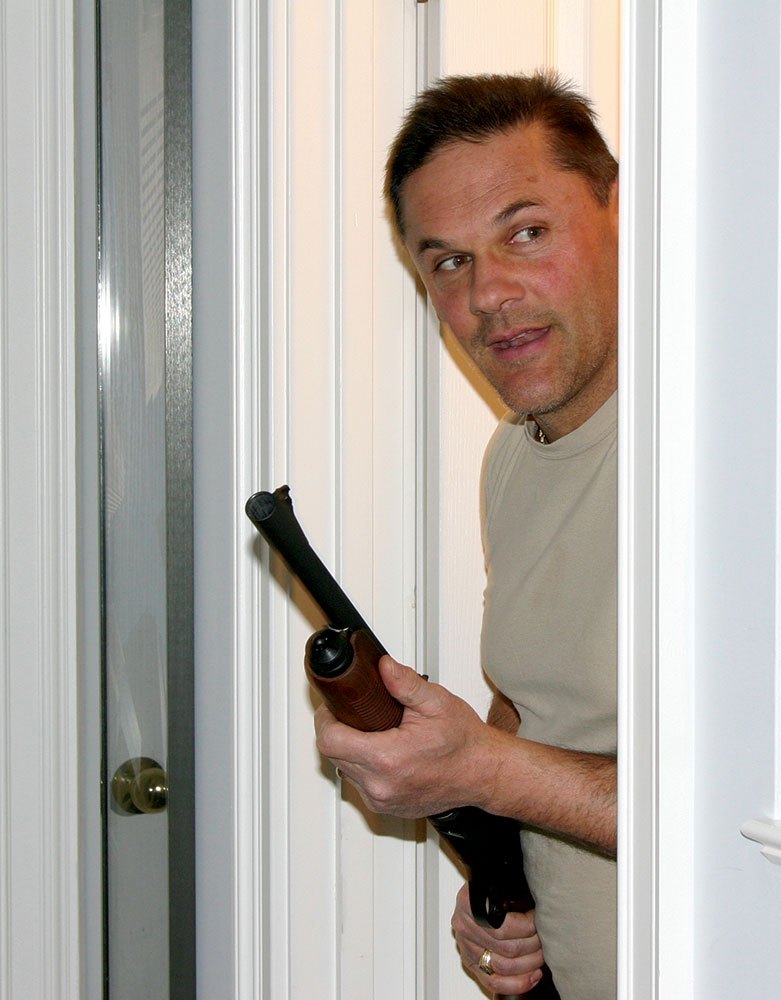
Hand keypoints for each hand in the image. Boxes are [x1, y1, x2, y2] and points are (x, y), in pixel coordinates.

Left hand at [314, 655, 500, 817]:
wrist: (484, 772)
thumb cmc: (464, 742)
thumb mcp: (435, 702)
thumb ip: (403, 682)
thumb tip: (382, 666)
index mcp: (388, 759)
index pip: (330, 741)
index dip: (325, 719)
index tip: (333, 708)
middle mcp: (381, 785)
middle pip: (333, 755)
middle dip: (338, 731)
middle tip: (355, 714)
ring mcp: (383, 800)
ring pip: (345, 770)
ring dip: (351, 750)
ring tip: (373, 732)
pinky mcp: (388, 807)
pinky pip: (362, 785)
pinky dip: (365, 767)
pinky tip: (384, 753)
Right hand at [451, 883, 544, 995]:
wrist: (473, 895)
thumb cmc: (488, 889)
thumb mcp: (497, 882)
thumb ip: (511, 890)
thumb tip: (539, 902)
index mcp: (468, 903)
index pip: (504, 926)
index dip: (528, 927)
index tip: (540, 920)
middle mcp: (465, 927)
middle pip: (507, 948)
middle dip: (534, 946)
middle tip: (547, 938)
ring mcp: (468, 948)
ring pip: (504, 967)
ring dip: (530, 963)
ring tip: (543, 954)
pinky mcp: (472, 964)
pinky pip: (494, 982)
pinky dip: (518, 983)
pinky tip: (533, 975)